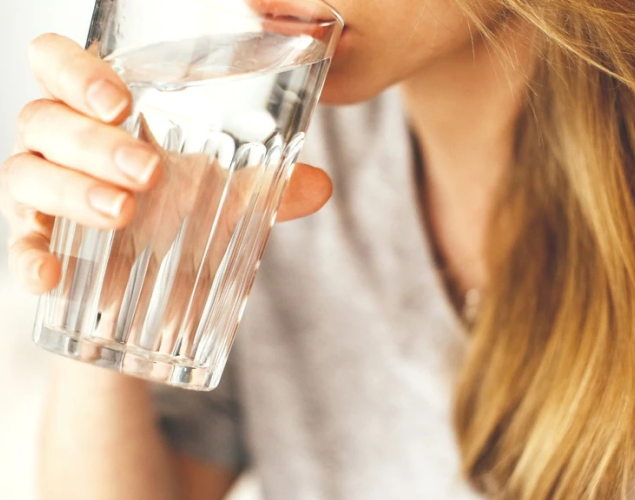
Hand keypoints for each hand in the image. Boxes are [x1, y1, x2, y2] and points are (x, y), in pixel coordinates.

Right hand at [0, 33, 332, 300]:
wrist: (154, 290)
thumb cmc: (181, 219)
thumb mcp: (224, 199)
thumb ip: (266, 188)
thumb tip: (320, 185)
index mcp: (102, 115)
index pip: (59, 64)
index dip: (77, 71)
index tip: (121, 102)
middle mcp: (63, 144)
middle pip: (45, 118)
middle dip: (93, 142)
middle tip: (148, 171)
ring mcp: (43, 193)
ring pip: (25, 172)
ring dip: (72, 190)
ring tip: (123, 212)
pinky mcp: (39, 243)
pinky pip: (17, 243)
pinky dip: (28, 256)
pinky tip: (50, 276)